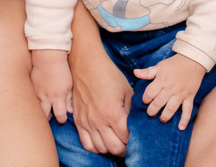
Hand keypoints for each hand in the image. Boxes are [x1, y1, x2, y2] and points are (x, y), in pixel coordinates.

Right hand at [30, 50, 72, 123]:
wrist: (48, 58)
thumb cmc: (61, 70)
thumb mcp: (69, 84)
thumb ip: (69, 99)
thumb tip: (70, 111)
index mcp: (58, 96)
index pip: (60, 115)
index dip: (61, 119)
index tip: (62, 118)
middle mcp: (47, 97)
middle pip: (45, 116)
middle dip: (49, 119)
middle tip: (52, 116)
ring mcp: (37, 93)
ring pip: (37, 110)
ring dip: (41, 111)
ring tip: (45, 110)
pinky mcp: (31, 89)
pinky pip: (32, 100)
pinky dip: (35, 103)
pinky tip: (38, 101)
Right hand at [69, 41, 131, 155]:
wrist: (87, 65)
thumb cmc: (109, 75)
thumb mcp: (126, 91)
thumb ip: (131, 110)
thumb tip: (134, 125)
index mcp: (113, 113)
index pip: (126, 138)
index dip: (133, 141)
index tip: (137, 138)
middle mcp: (98, 121)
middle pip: (114, 148)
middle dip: (124, 149)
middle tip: (129, 144)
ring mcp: (87, 123)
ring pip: (100, 148)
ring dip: (110, 149)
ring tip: (116, 143)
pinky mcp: (78, 121)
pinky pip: (86, 144)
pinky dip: (95, 147)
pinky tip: (102, 142)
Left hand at [133, 53, 205, 129]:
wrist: (193, 60)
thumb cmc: (174, 64)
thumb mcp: (160, 66)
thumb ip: (147, 72)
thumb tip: (135, 72)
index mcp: (162, 80)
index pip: (150, 93)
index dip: (145, 99)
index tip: (145, 100)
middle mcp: (171, 88)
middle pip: (158, 103)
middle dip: (152, 110)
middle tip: (150, 112)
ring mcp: (181, 94)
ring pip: (171, 109)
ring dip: (165, 116)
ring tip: (162, 119)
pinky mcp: (190, 97)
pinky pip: (188, 110)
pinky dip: (185, 119)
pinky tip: (180, 127)